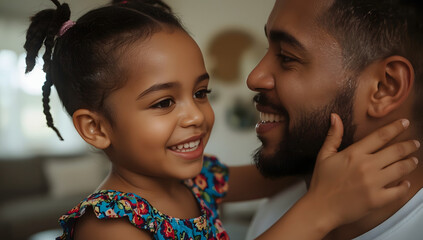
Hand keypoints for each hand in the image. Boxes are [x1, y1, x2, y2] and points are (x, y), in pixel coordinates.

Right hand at [308, 113, 418, 229]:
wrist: (320, 208)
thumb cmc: (321, 183)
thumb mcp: (324, 156)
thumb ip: (333, 136)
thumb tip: (335, 117)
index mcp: (354, 153)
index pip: (381, 136)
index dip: (396, 127)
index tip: (405, 123)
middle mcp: (366, 166)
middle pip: (396, 151)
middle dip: (409, 145)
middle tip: (414, 144)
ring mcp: (373, 183)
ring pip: (401, 169)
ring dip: (410, 163)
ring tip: (413, 160)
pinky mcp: (377, 199)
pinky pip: (398, 191)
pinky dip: (404, 186)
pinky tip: (404, 183)